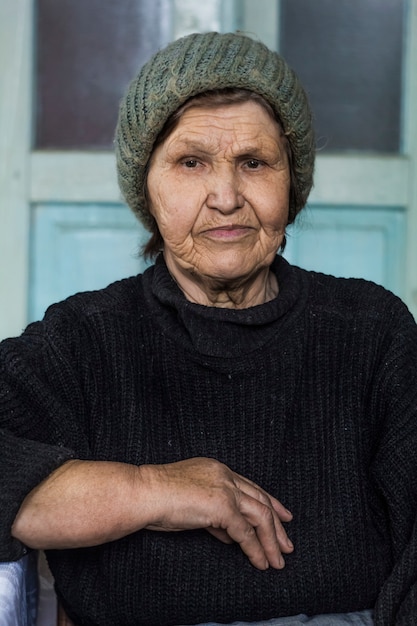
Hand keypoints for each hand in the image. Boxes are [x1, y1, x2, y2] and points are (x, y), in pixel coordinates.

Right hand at [139, 457, 292, 569]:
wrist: (142, 493)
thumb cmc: (156, 497)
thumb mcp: (191, 503)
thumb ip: (213, 514)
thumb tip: (231, 532)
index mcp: (217, 469)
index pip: (251, 487)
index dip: (270, 502)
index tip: (283, 516)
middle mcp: (225, 475)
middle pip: (261, 499)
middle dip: (278, 524)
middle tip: (288, 545)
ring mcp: (225, 489)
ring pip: (260, 515)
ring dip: (272, 541)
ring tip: (278, 561)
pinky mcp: (222, 506)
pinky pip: (246, 532)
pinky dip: (256, 549)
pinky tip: (261, 562)